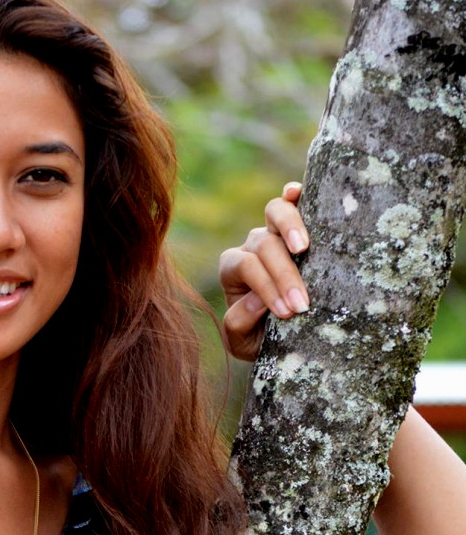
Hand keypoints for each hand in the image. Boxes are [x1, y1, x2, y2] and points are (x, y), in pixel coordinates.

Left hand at [219, 180, 310, 361]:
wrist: (283, 334)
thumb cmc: (261, 339)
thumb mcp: (242, 343)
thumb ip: (239, 325)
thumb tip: (256, 301)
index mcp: (232, 270)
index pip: (246, 268)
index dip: (266, 287)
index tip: (288, 312)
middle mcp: (250, 246)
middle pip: (263, 245)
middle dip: (284, 275)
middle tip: (302, 303)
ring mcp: (273, 231)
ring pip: (274, 213)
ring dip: (289, 227)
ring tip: (303, 247)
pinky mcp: (296, 226)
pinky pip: (291, 202)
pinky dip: (294, 195)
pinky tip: (297, 191)